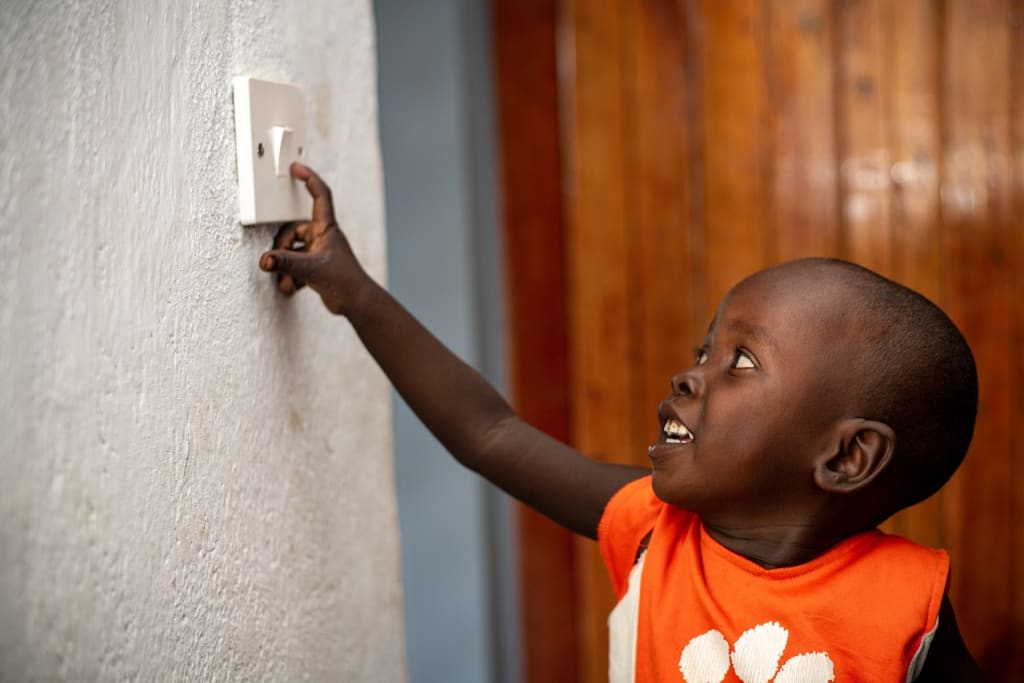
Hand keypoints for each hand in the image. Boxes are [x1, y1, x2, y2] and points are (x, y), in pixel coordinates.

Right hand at [259, 163, 364, 314]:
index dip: (309, 179)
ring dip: (286, 267)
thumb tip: (265, 260)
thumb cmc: (344, 281)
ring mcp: (318, 251)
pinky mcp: (315, 266)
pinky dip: (291, 276)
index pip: (319, 196)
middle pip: (292, 231)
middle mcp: (322, 237)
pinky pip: (295, 265)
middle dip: (282, 249)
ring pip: (291, 251)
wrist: (356, 302)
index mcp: (326, 228)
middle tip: (281, 264)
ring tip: (289, 282)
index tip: (296, 167)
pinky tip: (294, 288)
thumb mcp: (310, 269)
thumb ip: (285, 263)